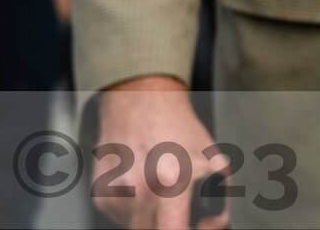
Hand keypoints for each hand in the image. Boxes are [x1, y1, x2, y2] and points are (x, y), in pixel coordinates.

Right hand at [94, 76, 229, 229]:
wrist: (140, 101)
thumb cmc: (177, 126)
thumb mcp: (211, 156)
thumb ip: (219, 193)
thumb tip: (214, 220)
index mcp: (171, 181)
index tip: (197, 226)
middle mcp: (139, 191)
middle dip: (171, 225)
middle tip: (181, 212)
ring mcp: (116, 195)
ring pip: (137, 226)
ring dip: (152, 218)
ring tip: (161, 191)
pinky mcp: (101, 195)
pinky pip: (121, 216)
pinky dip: (135, 208)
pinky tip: (144, 185)